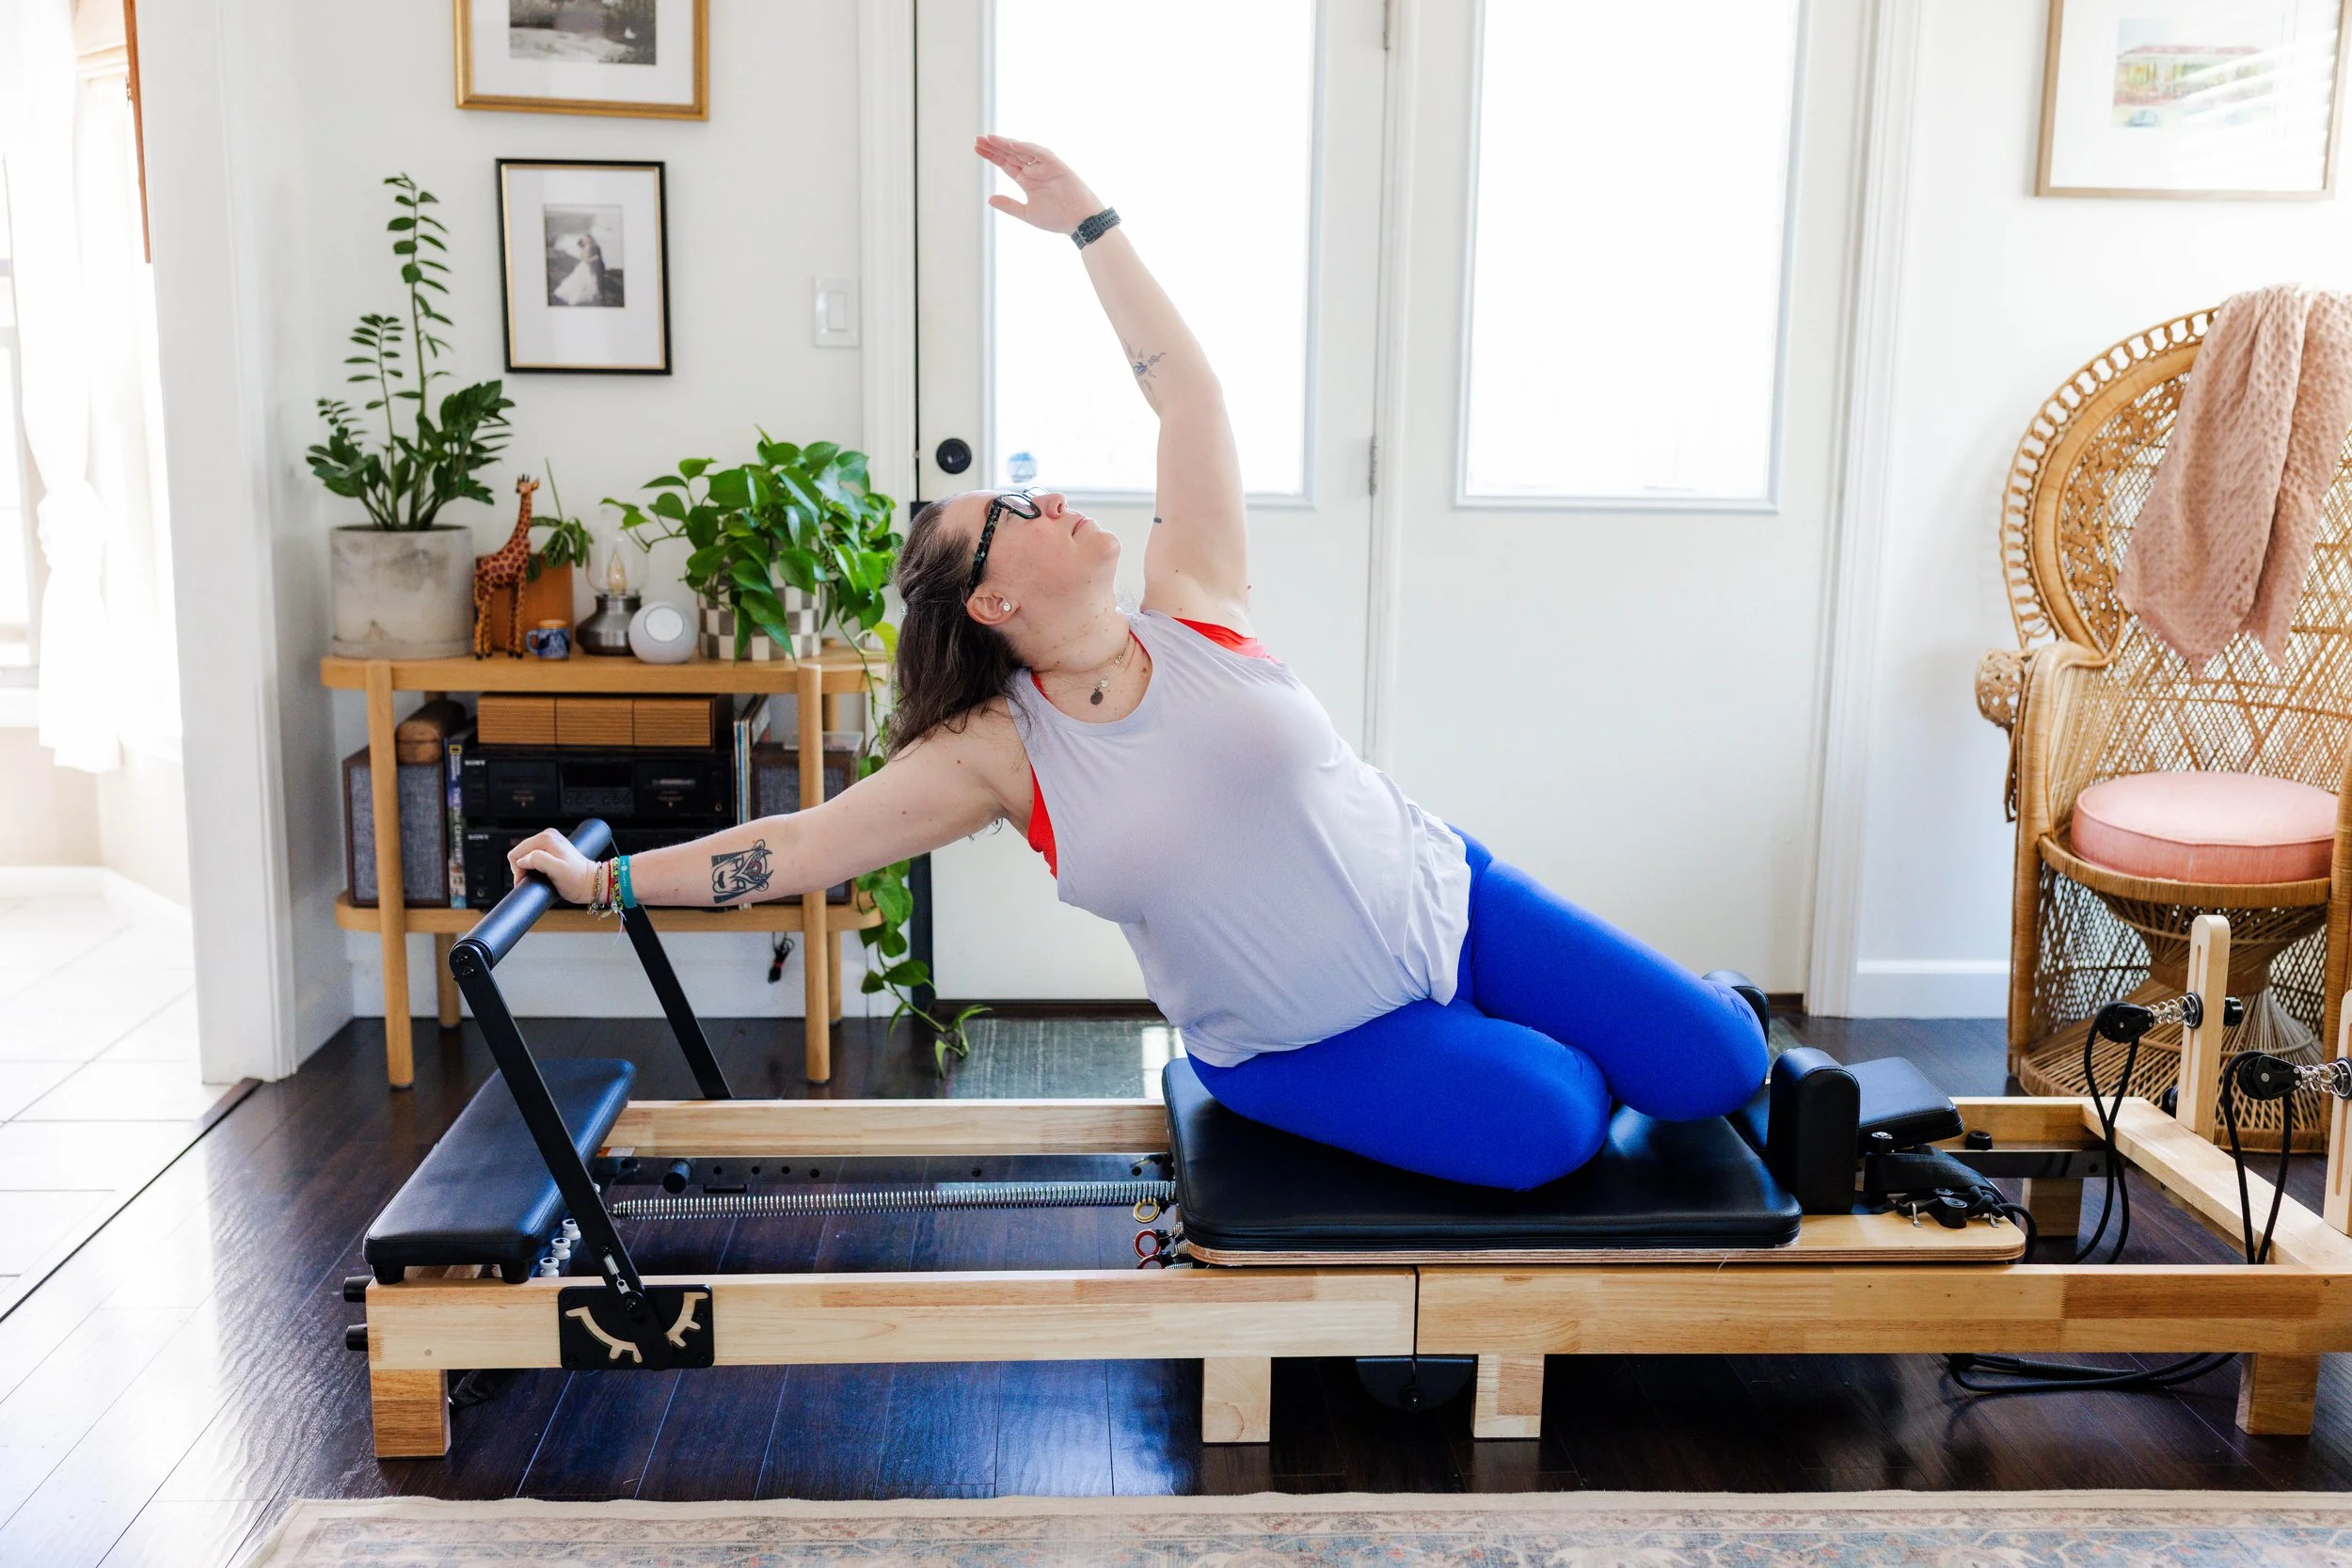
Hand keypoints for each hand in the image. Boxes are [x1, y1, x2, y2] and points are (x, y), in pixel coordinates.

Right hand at [507, 828, 596, 904]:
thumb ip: (538, 860)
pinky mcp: (551, 848)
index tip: (526, 880)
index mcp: (546, 838)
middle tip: (532, 880)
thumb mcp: (557, 870)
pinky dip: (534, 867)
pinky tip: (542, 873)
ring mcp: (550, 841)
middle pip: (520, 853)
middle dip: (522, 869)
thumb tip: (522, 860)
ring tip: (540, 877)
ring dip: (528, 868)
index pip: (516, 852)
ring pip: (526, 856)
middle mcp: (547, 836)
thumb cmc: (577, 880)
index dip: (518, 870)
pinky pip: (533, 857)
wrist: (591, 882)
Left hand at [976, 135, 1104, 235]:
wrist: (1080, 222)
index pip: (1005, 163)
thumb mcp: (1027, 213)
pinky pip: (1041, 154)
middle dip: (994, 146)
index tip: (977, 148)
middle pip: (1010, 154)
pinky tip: (1013, 144)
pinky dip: (1028, 148)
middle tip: (978, 139)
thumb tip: (990, 199)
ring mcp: (1045, 167)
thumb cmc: (1057, 218)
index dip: (991, 155)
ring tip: (990, 138)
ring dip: (1007, 144)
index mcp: (1027, 180)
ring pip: (1023, 151)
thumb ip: (1009, 205)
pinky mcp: (1057, 166)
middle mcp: (1034, 170)